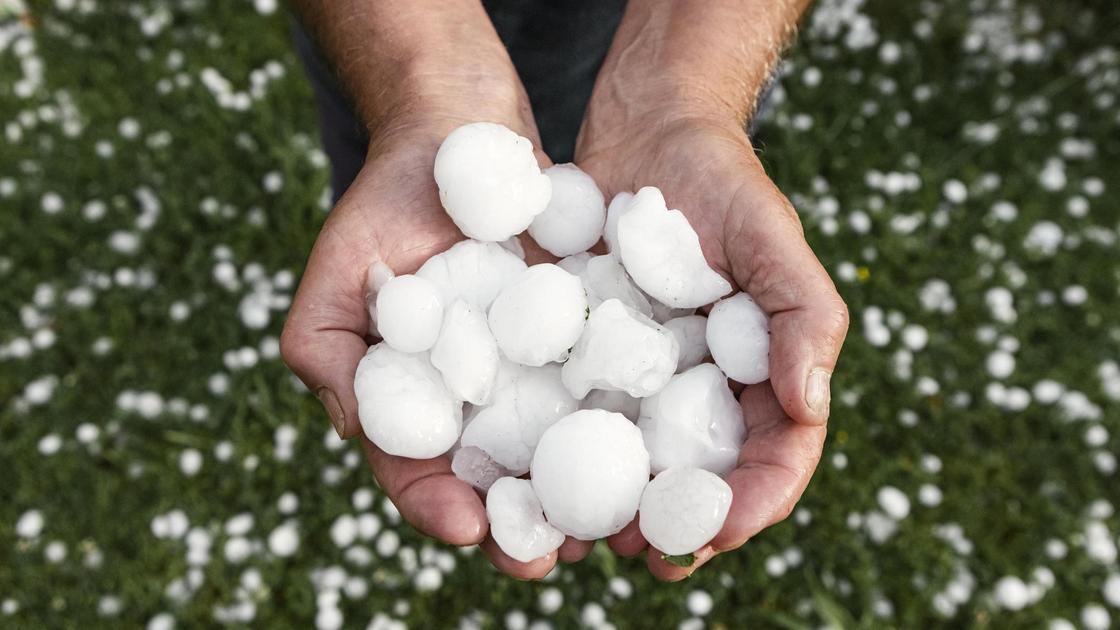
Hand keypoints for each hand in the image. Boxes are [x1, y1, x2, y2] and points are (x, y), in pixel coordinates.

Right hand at [281, 101, 597, 578]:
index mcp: (412, 402)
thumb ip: (324, 350)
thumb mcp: (335, 272)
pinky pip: (601, 388)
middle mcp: (473, 400)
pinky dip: (621, 425)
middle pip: (493, 480)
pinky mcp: (580, 337)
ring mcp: (529, 373)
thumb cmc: (385, 202)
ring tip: (609, 529)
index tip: (469, 527)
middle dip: (520, 526)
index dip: (436, 505)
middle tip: (550, 558)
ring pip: (556, 450)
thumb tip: (360, 431)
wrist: (460, 134)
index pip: (416, 470)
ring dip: (580, 497)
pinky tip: (647, 452)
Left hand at [576, 110, 849, 578]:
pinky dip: (563, 460)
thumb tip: (809, 407)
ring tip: (590, 541)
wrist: (646, 133)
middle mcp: (705, 391)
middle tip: (647, 555)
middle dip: (680, 527)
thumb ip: (804, 316)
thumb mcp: (773, 237)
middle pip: (703, 479)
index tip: (722, 529)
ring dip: (618, 512)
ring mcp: (645, 381)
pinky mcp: (590, 361)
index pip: (776, 455)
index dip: (755, 501)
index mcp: (764, 375)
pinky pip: (578, 420)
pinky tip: (537, 484)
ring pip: (638, 467)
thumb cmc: (723, 181)